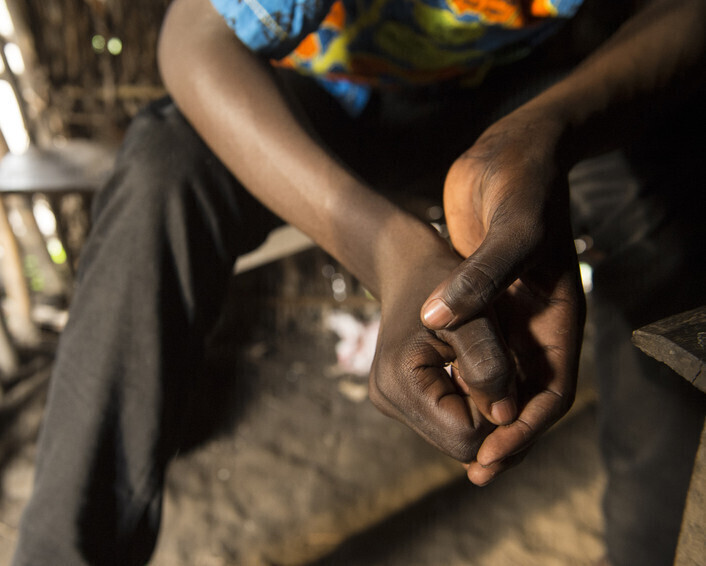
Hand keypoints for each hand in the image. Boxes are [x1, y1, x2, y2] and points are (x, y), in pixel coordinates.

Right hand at [368, 224, 515, 462]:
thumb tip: (505, 418)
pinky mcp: (401, 399)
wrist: (409, 263)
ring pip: (457, 437)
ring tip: (490, 366)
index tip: (514, 376)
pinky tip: (477, 373)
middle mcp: (387, 400)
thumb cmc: (444, 278)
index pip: (466, 436)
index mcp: (399, 382)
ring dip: (484, 409)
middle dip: (493, 417)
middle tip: (508, 372)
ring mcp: (391, 402)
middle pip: (460, 444)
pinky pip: (448, 421)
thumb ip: (489, 366)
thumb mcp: (476, 314)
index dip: (500, 416)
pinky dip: (472, 403)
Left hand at [421, 109, 585, 484]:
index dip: (525, 429)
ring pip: (499, 380)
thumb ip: (482, 275)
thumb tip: (437, 320)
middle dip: (501, 435)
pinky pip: (476, 353)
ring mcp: (510, 312)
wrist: (509, 147)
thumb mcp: (511, 226)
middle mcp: (537, 321)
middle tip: (471, 471)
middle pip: (525, 396)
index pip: (551, 391)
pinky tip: (437, 398)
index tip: (489, 457)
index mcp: (558, 314)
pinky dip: (462, 381)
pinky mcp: (482, 300)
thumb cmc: (524, 180)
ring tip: (451, 447)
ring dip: (479, 413)